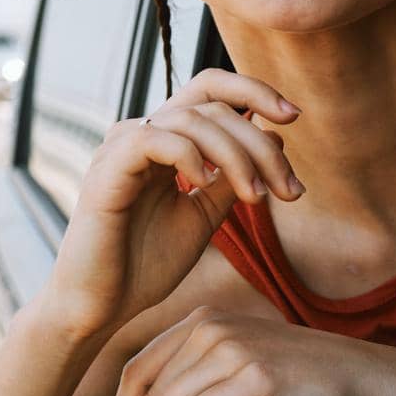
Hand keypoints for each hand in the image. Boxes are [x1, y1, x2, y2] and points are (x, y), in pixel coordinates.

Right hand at [38, 69, 303, 343]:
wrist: (101, 305)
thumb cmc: (144, 265)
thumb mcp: (203, 217)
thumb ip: (230, 180)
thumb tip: (274, 140)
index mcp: (163, 141)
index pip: (208, 90)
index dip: (253, 92)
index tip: (295, 117)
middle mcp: (142, 134)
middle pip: (211, 104)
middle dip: (260, 143)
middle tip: (290, 190)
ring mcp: (122, 147)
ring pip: (192, 120)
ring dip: (237, 156)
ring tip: (256, 199)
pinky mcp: (108, 168)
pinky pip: (156, 138)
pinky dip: (191, 157)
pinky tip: (204, 185)